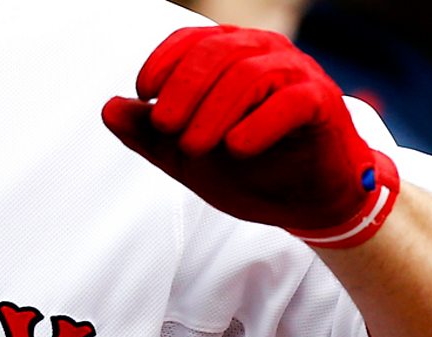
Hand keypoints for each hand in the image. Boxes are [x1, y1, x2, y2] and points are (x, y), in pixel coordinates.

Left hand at [102, 25, 398, 247]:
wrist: (304, 200)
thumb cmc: (246, 168)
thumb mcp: (185, 155)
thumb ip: (148, 133)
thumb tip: (108, 109)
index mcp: (229, 56)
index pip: (191, 41)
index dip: (163, 63)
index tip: (143, 93)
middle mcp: (263, 54)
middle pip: (216, 53)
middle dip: (184, 90)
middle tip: (163, 128)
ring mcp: (296, 75)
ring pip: (250, 74)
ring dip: (214, 111)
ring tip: (191, 148)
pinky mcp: (323, 103)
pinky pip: (292, 101)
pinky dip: (260, 124)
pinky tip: (236, 148)